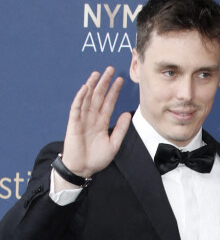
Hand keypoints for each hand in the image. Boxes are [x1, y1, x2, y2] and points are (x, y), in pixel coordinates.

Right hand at [57, 67, 131, 186]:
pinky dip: (80, 98)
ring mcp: (82, 120)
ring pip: (87, 99)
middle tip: (111, 69)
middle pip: (99, 96)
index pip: (109, 102)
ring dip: (92, 86)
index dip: (114, 91)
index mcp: (101, 122)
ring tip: (97, 73)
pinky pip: (76, 109)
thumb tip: (127, 113)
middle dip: (104, 83)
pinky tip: (85, 88)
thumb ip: (120, 128)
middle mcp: (92, 118)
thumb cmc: (96, 159)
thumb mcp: (114, 143)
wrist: (82, 170)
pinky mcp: (73, 125)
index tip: (120, 80)